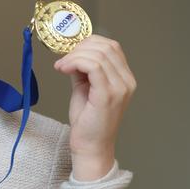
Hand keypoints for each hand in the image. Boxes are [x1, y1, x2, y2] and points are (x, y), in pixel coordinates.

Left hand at [53, 35, 136, 179]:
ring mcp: (120, 88)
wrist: (90, 145)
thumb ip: (82, 70)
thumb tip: (72, 54)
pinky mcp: (108, 94)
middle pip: (106, 47)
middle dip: (79, 48)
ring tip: (62, 66)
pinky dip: (75, 62)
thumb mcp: (85, 87)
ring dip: (74, 56)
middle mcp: (126, 81)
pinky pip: (94, 66)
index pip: (111, 46)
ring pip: (98, 54)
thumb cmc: (87, 120)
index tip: (70, 52)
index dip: (88, 43)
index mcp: (124, 78)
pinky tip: (63, 69)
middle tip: (63, 60)